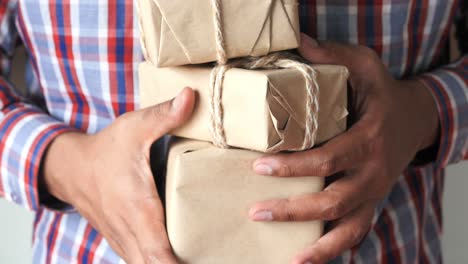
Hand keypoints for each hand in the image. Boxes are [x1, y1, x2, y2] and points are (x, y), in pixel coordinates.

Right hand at [41, 88, 194, 262]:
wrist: (71, 168)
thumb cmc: (105, 149)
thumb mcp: (134, 127)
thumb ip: (164, 115)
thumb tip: (191, 96)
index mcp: (137, 207)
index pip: (157, 252)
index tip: (199, 263)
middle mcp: (130, 230)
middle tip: (215, 259)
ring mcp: (124, 239)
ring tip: (203, 257)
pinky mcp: (123, 239)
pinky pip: (141, 261)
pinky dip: (158, 262)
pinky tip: (182, 257)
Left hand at [249, 35, 439, 263]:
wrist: (415, 119)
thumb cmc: (383, 93)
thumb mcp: (365, 67)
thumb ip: (332, 58)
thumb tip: (297, 43)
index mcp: (369, 138)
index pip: (328, 158)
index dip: (294, 165)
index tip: (258, 165)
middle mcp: (373, 171)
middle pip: (334, 200)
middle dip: (294, 209)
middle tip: (256, 211)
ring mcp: (374, 191)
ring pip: (347, 225)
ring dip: (317, 243)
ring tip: (286, 257)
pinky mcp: (371, 201)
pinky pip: (356, 232)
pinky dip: (334, 250)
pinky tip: (306, 260)